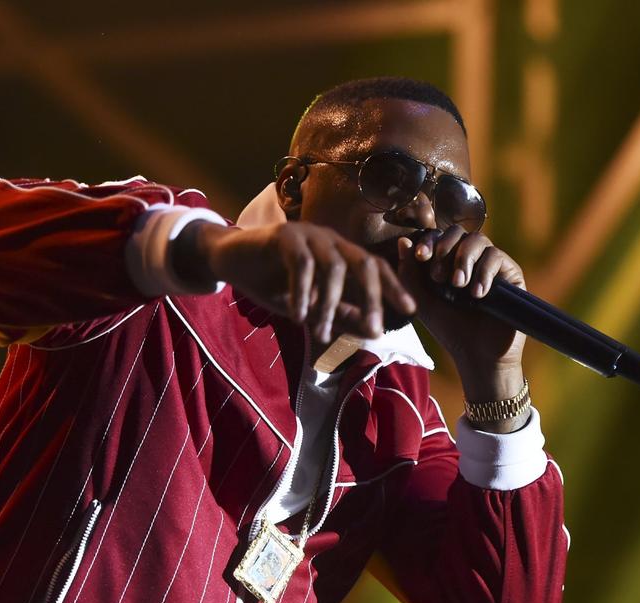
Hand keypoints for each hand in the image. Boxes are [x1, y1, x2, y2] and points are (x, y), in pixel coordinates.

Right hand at [177, 221, 415, 342]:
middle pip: (363, 263)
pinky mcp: (283, 235)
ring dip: (330, 303)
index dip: (394, 287)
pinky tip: (298, 316)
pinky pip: (301, 263)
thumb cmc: (271, 281)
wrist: (230, 261)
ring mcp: (307, 234)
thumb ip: (339, 314)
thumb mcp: (309, 306)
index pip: (374, 267)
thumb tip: (371, 330)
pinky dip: (302, 292)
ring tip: (323, 332)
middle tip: (376, 330)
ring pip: (333, 266)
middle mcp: (329, 240)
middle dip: (373, 298)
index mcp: (339, 253)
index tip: (410, 311)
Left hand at [396, 227, 527, 404]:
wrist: (477, 354)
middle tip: (438, 275)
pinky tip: (476, 294)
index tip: (420, 256)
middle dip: (445, 248)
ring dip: (463, 259)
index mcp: (447, 260)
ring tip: (457, 285)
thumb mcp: (422, 301)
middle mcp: (470, 258)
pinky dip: (484, 272)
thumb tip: (403, 241)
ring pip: (479, 240)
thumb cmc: (449, 328)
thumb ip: (409, 273)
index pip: (438, 236)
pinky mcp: (510, 273)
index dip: (428, 240)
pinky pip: (497, 257)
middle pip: (458, 232)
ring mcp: (491, 264)